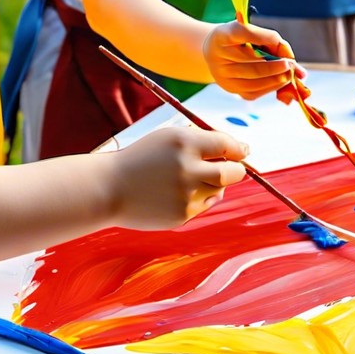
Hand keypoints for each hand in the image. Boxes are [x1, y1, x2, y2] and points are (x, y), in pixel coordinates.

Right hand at [109, 126, 247, 228]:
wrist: (110, 188)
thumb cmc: (141, 159)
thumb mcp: (167, 138)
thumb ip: (199, 141)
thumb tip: (237, 152)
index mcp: (183, 142)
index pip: (225, 144)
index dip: (238, 148)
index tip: (243, 150)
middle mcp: (188, 168)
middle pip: (232, 172)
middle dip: (237, 170)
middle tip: (236, 167)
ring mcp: (185, 195)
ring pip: (219, 190)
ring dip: (215, 184)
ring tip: (193, 179)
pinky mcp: (182, 215)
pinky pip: (204, 206)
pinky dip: (199, 198)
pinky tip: (180, 193)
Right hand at [203, 20, 296, 99]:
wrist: (215, 52)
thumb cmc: (238, 39)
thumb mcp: (250, 30)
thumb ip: (269, 39)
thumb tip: (291, 58)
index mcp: (222, 35)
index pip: (243, 33)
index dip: (263, 37)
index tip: (279, 41)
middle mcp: (218, 56)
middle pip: (250, 61)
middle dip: (275, 65)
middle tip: (291, 64)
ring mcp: (222, 75)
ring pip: (253, 80)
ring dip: (276, 78)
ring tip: (289, 74)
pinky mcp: (230, 88)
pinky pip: (254, 92)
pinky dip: (270, 87)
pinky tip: (280, 81)